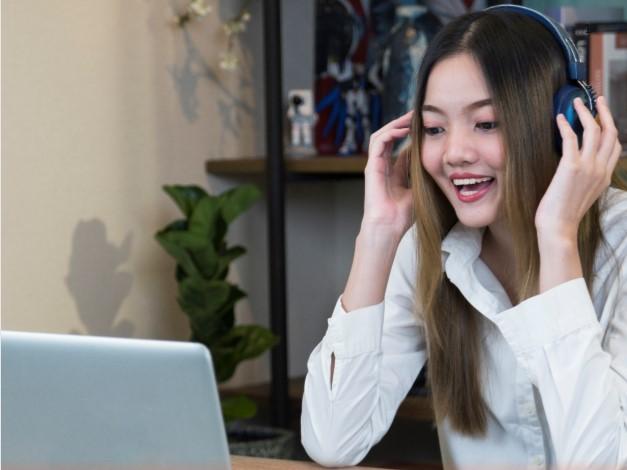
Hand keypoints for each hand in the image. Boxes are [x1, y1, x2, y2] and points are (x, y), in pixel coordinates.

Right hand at [362, 110, 413, 234]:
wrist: (389, 227)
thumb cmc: (402, 215)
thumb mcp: (417, 188)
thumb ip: (420, 173)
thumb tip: (429, 156)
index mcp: (392, 171)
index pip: (399, 144)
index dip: (411, 132)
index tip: (425, 123)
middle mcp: (382, 165)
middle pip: (389, 136)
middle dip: (403, 123)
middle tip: (418, 113)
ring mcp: (375, 165)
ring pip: (381, 135)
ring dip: (395, 124)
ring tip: (410, 116)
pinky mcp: (371, 167)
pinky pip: (378, 143)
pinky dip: (390, 133)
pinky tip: (403, 129)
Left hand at [535, 96, 621, 243]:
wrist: (558, 228)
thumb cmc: (564, 214)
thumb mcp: (584, 194)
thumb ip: (587, 178)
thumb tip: (578, 166)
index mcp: (605, 176)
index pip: (615, 145)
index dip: (610, 126)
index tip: (603, 115)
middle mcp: (601, 169)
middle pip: (610, 132)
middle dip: (604, 112)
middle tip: (597, 98)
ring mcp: (588, 167)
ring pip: (594, 130)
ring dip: (586, 112)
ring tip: (576, 102)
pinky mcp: (571, 166)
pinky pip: (571, 138)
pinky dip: (566, 125)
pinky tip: (560, 118)